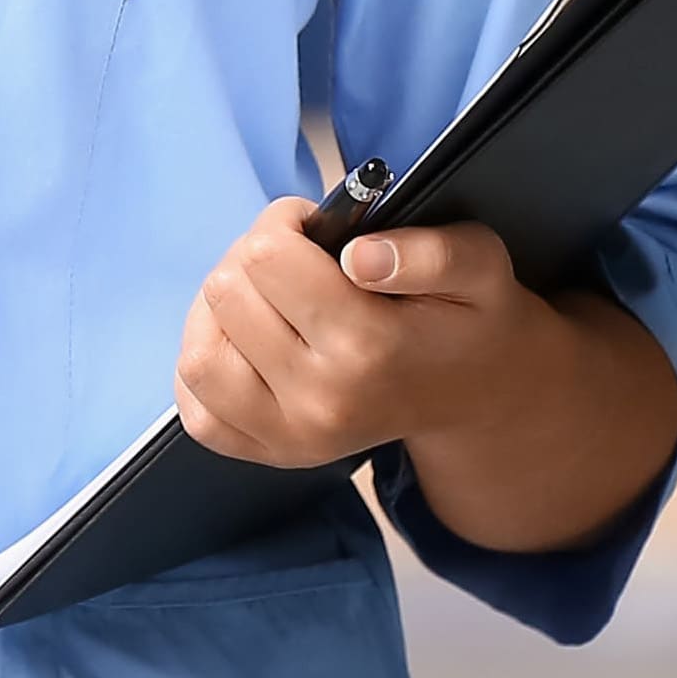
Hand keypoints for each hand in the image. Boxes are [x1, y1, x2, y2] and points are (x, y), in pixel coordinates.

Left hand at [172, 207, 571, 472]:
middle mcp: (321, 400)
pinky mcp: (271, 453)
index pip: (268, 256)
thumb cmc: (470, 316)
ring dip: (222, 311)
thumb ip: (431, 253)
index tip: (316, 228)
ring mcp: (291, 436)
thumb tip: (360, 256)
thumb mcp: (479, 264)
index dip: (286, 223)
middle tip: (296, 261)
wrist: (478, 393)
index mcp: (368, 347)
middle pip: (228, 294)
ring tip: (265, 297)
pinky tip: (245, 342)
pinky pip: (197, 410)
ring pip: (199, 353)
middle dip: (255, 259)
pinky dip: (210, 366)